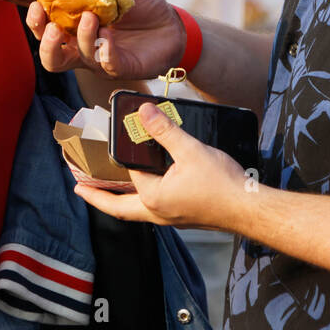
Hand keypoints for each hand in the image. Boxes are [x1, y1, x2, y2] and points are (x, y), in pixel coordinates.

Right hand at [27, 0, 184, 79]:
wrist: (172, 27)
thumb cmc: (142, 8)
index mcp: (75, 25)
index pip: (46, 25)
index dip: (35, 19)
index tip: (33, 3)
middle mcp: (82, 46)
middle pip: (50, 55)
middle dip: (44, 40)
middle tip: (50, 23)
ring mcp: (100, 59)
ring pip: (76, 59)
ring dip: (80, 38)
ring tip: (90, 18)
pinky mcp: (120, 67)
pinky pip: (106, 64)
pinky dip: (104, 50)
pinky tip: (109, 36)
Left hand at [73, 102, 246, 228]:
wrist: (249, 207)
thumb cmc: (222, 184)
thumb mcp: (190, 150)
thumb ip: (165, 130)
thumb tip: (143, 111)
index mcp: (153, 198)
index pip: (127, 174)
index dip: (118, 157)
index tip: (105, 142)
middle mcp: (158, 213)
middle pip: (118, 208)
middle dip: (98, 198)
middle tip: (80, 188)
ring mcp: (171, 218)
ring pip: (135, 211)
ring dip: (119, 200)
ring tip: (108, 189)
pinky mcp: (183, 216)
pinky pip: (152, 209)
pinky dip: (141, 200)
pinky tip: (148, 186)